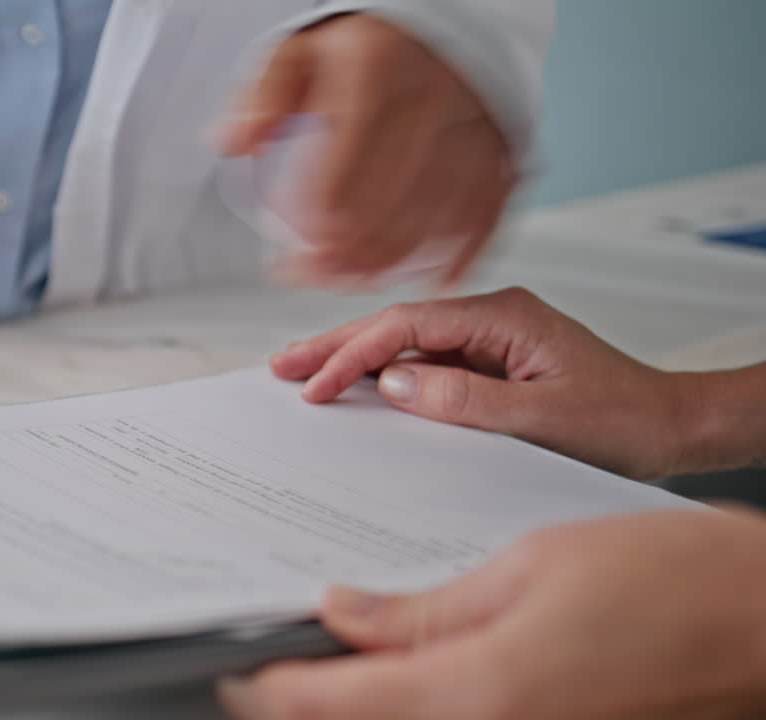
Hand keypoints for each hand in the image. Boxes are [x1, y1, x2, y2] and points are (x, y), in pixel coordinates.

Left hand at [219, 507, 765, 719]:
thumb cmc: (676, 582)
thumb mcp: (528, 568)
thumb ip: (423, 609)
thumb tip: (342, 613)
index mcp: (479, 694)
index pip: (335, 704)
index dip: (269, 688)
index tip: (232, 670)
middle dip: (307, 700)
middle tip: (269, 657)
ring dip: (360, 702)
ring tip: (331, 654)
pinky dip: (415, 701)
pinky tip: (403, 666)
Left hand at [220, 13, 514, 286]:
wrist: (437, 22)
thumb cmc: (365, 42)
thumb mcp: (299, 50)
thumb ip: (263, 96)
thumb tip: (232, 141)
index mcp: (375, 72)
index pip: (341, 178)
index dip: (316, 234)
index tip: (293, 263)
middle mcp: (432, 98)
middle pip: (388, 209)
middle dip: (348, 259)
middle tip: (320, 278)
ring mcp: (474, 125)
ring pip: (435, 220)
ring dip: (393, 265)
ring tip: (357, 280)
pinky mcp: (504, 148)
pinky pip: (486, 213)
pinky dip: (459, 254)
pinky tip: (430, 277)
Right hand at [270, 287, 692, 479]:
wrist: (674, 427)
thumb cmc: (625, 420)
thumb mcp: (542, 420)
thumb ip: (463, 401)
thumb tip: (392, 384)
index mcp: (504, 316)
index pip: (407, 325)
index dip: (353, 353)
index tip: (315, 383)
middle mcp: (492, 318)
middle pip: (395, 324)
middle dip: (334, 344)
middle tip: (282, 365)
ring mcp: (489, 339)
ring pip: (405, 344)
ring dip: (354, 359)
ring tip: (303, 373)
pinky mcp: (489, 362)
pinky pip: (425, 364)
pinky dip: (384, 376)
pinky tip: (356, 389)